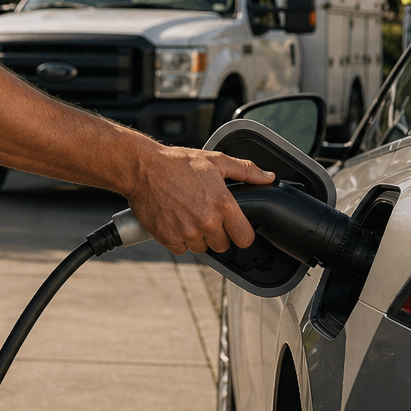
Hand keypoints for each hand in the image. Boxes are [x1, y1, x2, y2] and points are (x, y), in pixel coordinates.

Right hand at [126, 145, 273, 255]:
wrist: (142, 168)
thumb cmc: (176, 163)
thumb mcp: (215, 161)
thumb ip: (245, 171)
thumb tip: (268, 177)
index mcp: (223, 206)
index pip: (245, 238)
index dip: (241, 233)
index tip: (234, 228)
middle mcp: (207, 223)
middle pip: (222, 245)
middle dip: (216, 233)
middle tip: (204, 214)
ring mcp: (187, 233)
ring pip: (201, 248)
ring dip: (197, 237)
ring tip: (187, 215)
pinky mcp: (168, 238)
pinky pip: (181, 249)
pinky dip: (178, 239)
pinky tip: (174, 221)